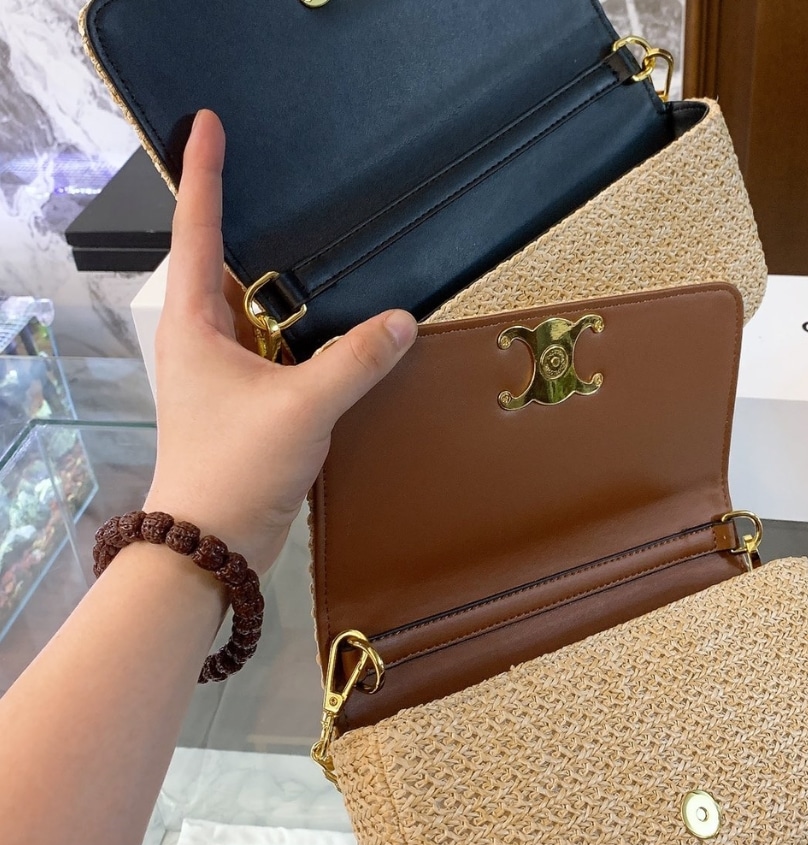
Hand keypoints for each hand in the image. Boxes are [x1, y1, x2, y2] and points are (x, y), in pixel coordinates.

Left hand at [145, 110, 416, 571]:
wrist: (212, 544)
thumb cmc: (233, 469)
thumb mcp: (301, 407)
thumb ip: (354, 361)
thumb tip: (400, 320)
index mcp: (193, 325)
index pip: (198, 231)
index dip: (202, 173)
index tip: (209, 124)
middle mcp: (202, 341)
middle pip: (227, 268)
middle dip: (254, 231)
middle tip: (292, 192)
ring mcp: (224, 374)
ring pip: (256, 314)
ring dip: (285, 292)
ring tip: (325, 257)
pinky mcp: (248, 403)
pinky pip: (277, 352)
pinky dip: (304, 337)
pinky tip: (339, 333)